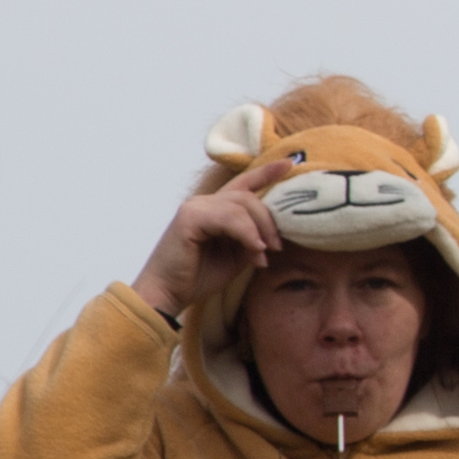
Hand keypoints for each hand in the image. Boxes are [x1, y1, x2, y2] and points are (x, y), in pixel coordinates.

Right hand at [128, 155, 300, 317]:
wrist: (169, 294)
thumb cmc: (200, 276)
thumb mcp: (237, 255)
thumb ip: (253, 238)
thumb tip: (276, 234)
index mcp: (216, 208)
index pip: (244, 183)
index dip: (266, 172)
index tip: (289, 164)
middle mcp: (204, 202)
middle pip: (249, 196)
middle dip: (269, 221)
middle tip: (278, 246)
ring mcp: (195, 207)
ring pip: (241, 205)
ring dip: (260, 230)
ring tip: (264, 253)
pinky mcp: (189, 217)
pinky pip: (229, 217)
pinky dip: (247, 233)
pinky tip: (255, 250)